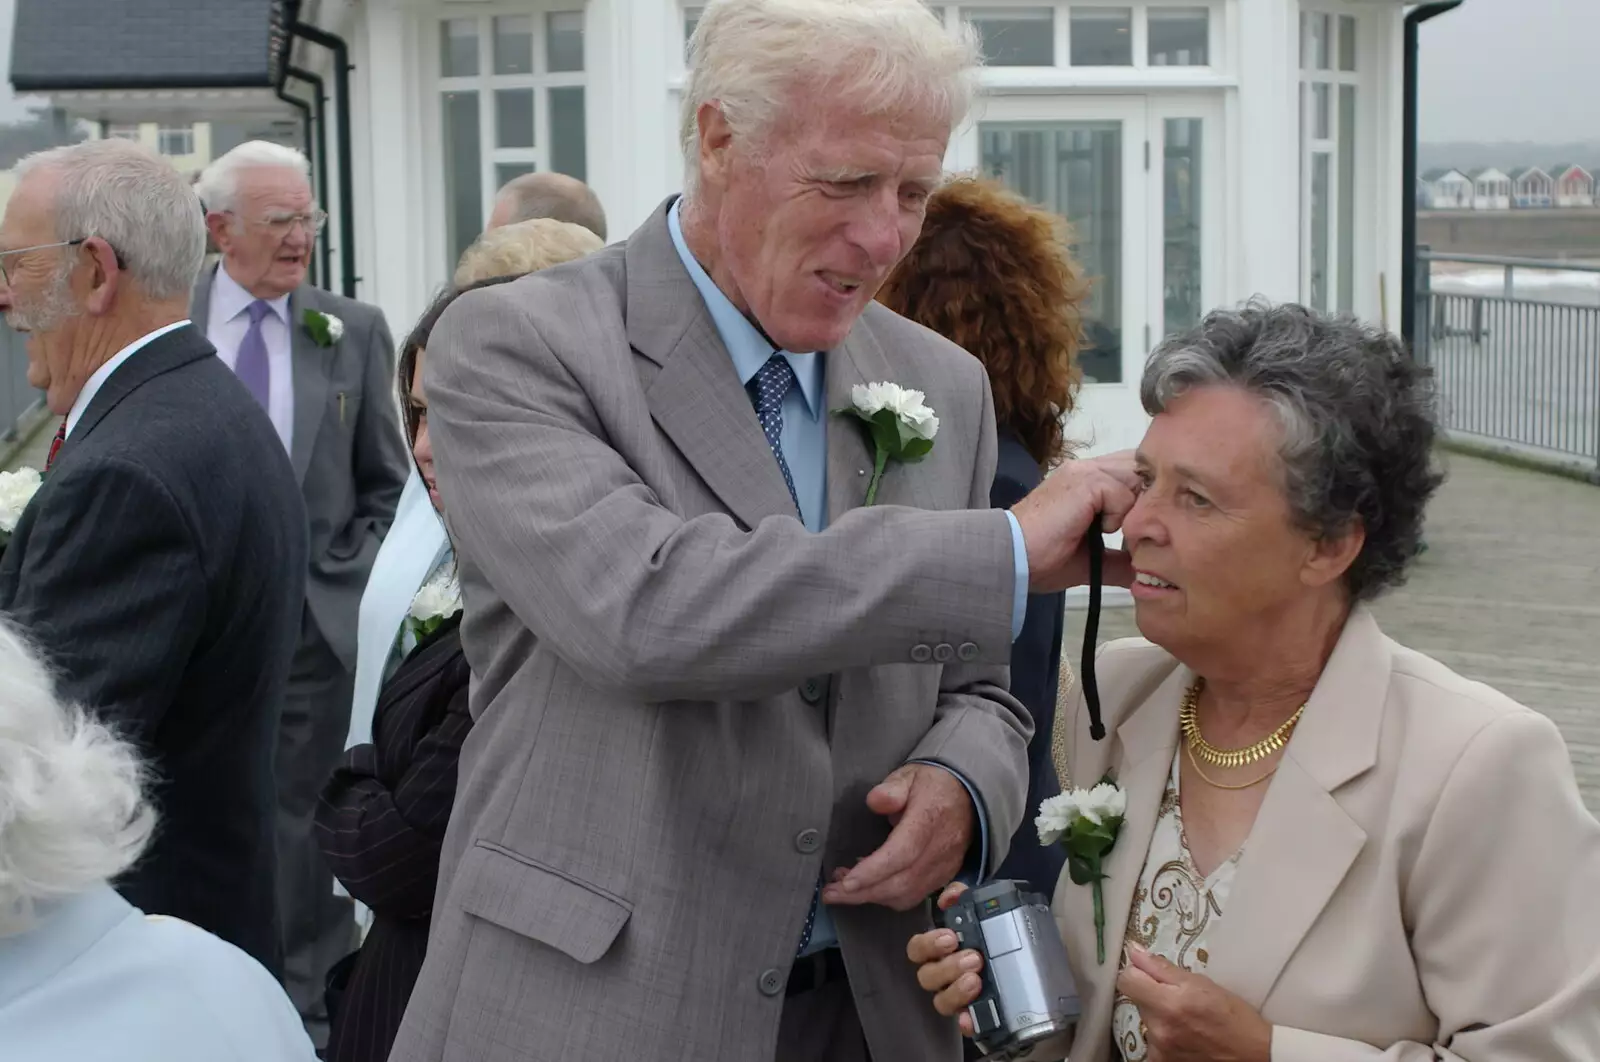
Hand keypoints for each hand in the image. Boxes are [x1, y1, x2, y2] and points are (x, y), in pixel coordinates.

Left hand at [821, 764, 973, 911]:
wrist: (968, 795)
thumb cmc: (931, 784)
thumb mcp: (909, 775)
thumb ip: (892, 788)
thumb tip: (876, 801)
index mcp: (929, 820)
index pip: (901, 853)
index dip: (873, 871)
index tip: (846, 882)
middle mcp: (939, 849)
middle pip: (901, 882)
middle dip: (863, 893)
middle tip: (831, 892)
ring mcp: (944, 866)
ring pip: (907, 895)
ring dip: (873, 897)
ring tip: (844, 887)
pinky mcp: (944, 877)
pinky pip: (915, 897)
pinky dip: (888, 897)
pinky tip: (869, 887)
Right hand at [905, 883, 981, 1035]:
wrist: (1026, 958)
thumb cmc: (993, 930)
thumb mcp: (979, 907)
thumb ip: (962, 896)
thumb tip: (949, 896)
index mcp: (939, 950)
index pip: (917, 949)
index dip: (928, 945)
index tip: (950, 937)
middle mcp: (941, 975)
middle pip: (927, 977)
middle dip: (948, 967)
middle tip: (974, 958)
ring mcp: (956, 997)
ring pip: (941, 1001)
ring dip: (956, 991)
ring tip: (976, 980)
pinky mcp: (974, 1015)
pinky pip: (964, 1024)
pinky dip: (966, 1022)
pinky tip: (971, 1019)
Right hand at [1011, 450, 1140, 592]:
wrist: (1013, 556)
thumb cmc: (1041, 559)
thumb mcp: (1090, 560)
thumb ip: (1117, 560)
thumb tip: (1143, 573)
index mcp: (1088, 481)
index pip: (1132, 472)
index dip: (1143, 496)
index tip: (1136, 526)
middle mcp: (1088, 469)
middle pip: (1139, 470)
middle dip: (1145, 499)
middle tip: (1132, 530)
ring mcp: (1087, 471)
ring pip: (1137, 479)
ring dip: (1132, 509)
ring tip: (1111, 532)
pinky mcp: (1087, 481)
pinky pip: (1125, 493)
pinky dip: (1118, 516)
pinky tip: (1096, 530)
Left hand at [1116, 946, 1272, 1061]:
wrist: (1253, 1054)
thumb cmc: (1233, 1015)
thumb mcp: (1201, 983)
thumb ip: (1161, 968)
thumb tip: (1134, 951)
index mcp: (1169, 1003)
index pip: (1126, 981)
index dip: (1136, 973)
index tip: (1149, 974)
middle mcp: (1159, 1028)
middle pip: (1137, 1000)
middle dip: (1152, 994)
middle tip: (1179, 998)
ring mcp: (1160, 1049)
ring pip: (1146, 1020)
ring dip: (1159, 1015)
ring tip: (1186, 1019)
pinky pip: (1152, 1041)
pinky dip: (1163, 1036)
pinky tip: (1184, 1036)